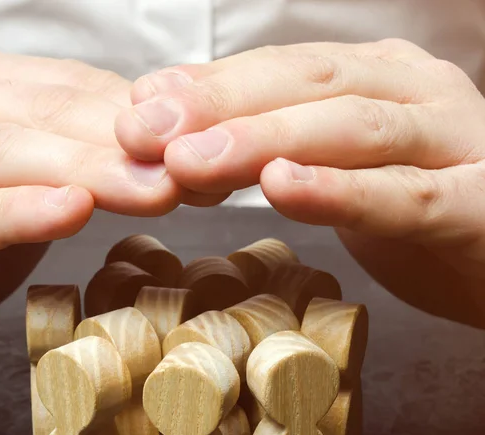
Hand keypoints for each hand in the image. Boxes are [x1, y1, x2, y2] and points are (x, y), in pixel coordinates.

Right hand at [0, 50, 228, 356]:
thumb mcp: (32, 189)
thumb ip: (86, 165)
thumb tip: (174, 159)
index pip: (76, 91)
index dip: (147, 120)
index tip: (213, 149)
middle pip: (47, 116)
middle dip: (128, 145)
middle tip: (199, 171)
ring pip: (5, 155)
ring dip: (86, 171)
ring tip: (153, 191)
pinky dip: (13, 214)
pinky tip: (68, 211)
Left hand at [115, 39, 484, 326]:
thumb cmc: (421, 211)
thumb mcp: (343, 169)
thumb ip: (279, 147)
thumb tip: (187, 136)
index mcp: (380, 81)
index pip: (282, 71)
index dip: (208, 87)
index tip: (137, 109)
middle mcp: (416, 95)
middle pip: (309, 85)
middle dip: (220, 106)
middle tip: (141, 130)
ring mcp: (454, 143)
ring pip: (350, 130)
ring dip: (264, 141)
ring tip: (189, 161)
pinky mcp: (478, 205)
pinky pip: (404, 196)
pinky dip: (341, 192)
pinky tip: (282, 187)